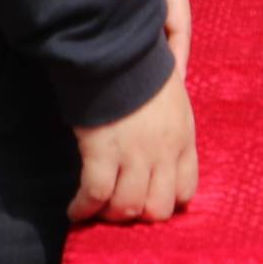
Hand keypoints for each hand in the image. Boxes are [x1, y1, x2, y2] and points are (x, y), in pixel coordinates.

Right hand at [69, 64, 197, 223]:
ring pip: (128, 207)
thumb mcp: (173, 95)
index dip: (168, 200)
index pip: (187, 189)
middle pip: (158, 209)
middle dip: (140, 214)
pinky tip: (75, 211)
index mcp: (183, 137)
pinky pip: (96, 195)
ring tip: (97, 210)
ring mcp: (134, 155)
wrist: (116, 49)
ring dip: (110, 214)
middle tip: (121, 207)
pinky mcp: (102, 153)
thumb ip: (172, 125)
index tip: (150, 199)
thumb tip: (167, 139)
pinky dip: (83, 208)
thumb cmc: (142, 66)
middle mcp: (163, 152)